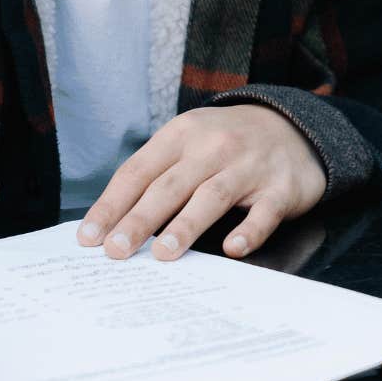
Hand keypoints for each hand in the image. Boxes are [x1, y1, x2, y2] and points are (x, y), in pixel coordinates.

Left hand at [78, 104, 324, 261]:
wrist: (292, 126)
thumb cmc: (226, 142)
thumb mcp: (189, 140)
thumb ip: (157, 172)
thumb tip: (113, 220)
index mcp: (181, 135)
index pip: (138, 172)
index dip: (112, 204)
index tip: (89, 236)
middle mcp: (212, 147)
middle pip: (169, 186)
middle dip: (139, 220)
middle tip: (116, 250)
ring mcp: (248, 166)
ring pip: (211, 197)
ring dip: (185, 226)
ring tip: (162, 254)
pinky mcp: (280, 187)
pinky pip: (264, 213)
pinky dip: (249, 231)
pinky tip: (232, 249)